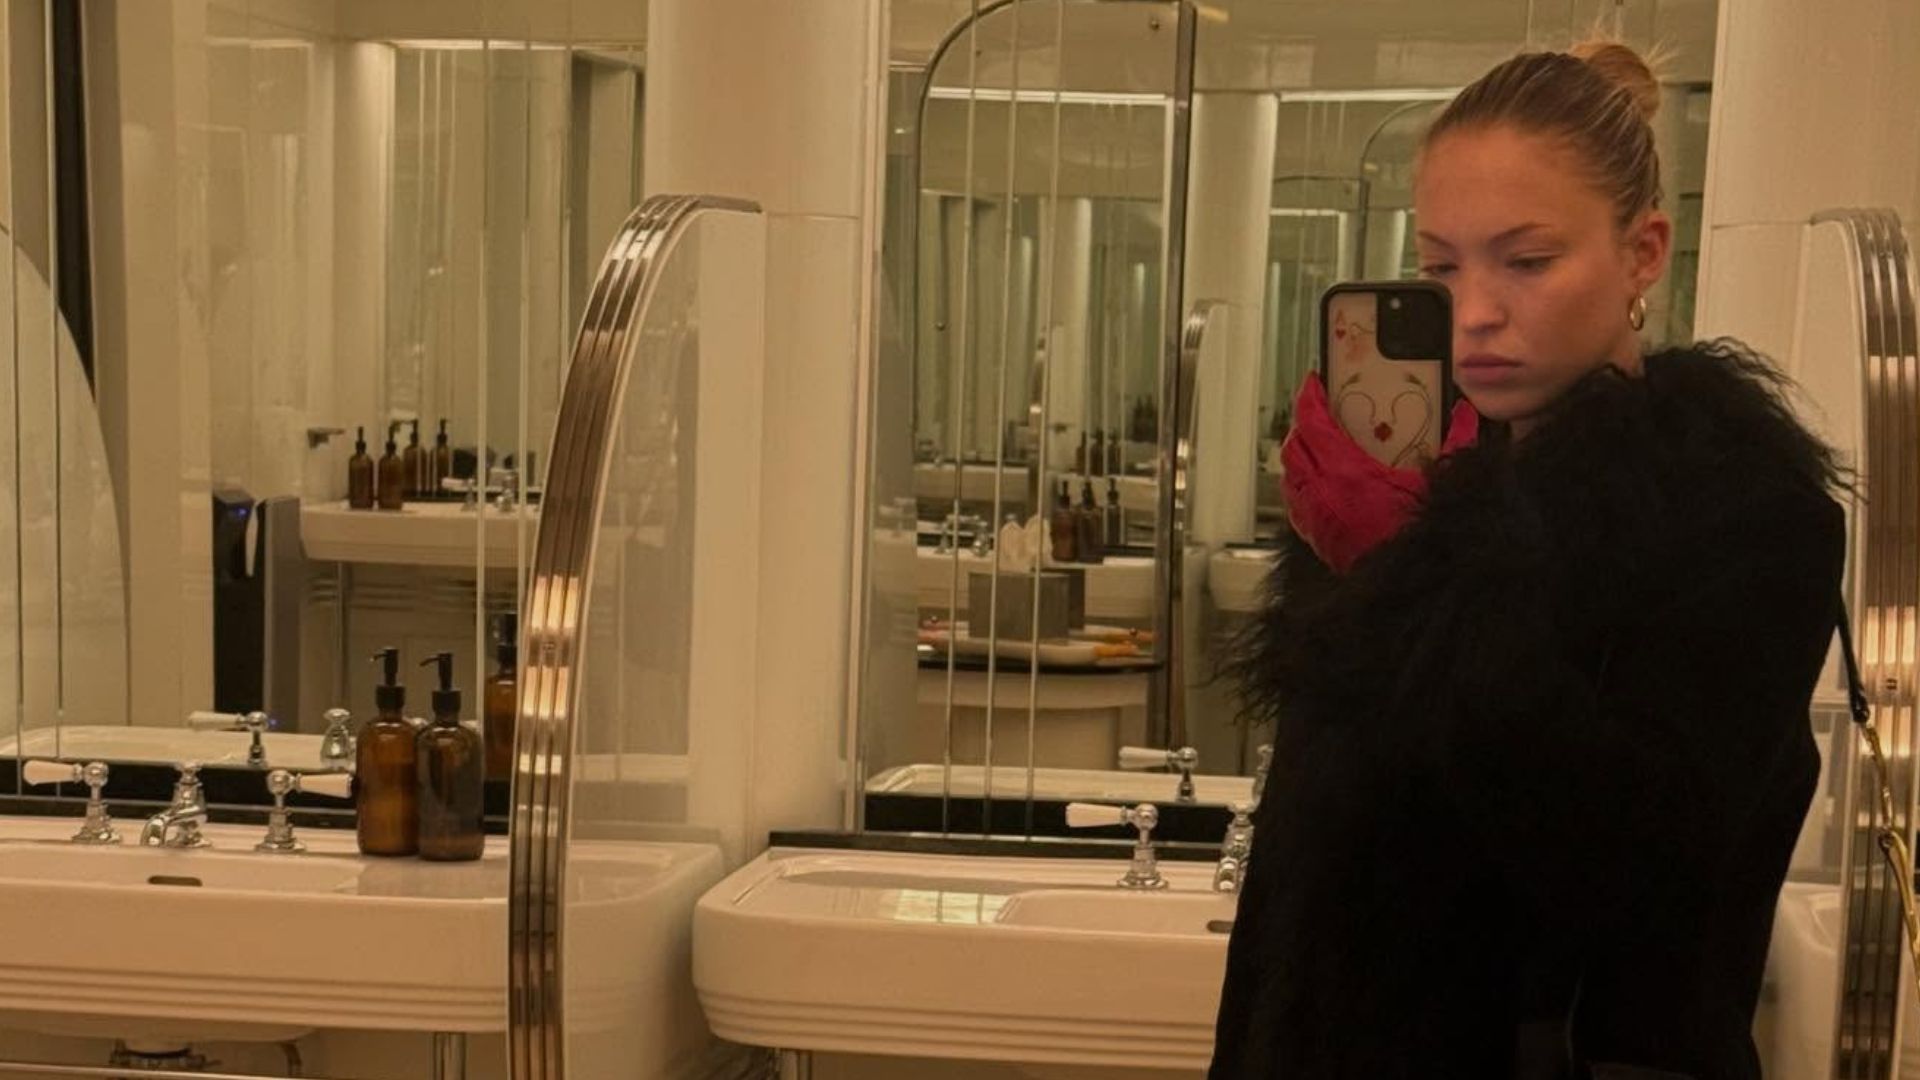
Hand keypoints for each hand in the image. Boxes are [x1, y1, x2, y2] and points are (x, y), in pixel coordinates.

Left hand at [1280, 375, 1478, 572]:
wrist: (1408, 584)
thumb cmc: (1419, 535)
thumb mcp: (1438, 482)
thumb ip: (1456, 441)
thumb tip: (1465, 412)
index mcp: (1346, 473)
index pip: (1312, 423)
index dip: (1308, 399)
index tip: (1313, 384)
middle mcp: (1321, 493)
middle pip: (1294, 447)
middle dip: (1302, 426)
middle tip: (1318, 413)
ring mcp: (1314, 517)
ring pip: (1290, 475)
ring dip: (1299, 457)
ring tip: (1316, 445)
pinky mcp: (1314, 538)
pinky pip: (1295, 503)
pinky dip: (1300, 486)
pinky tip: (1318, 484)